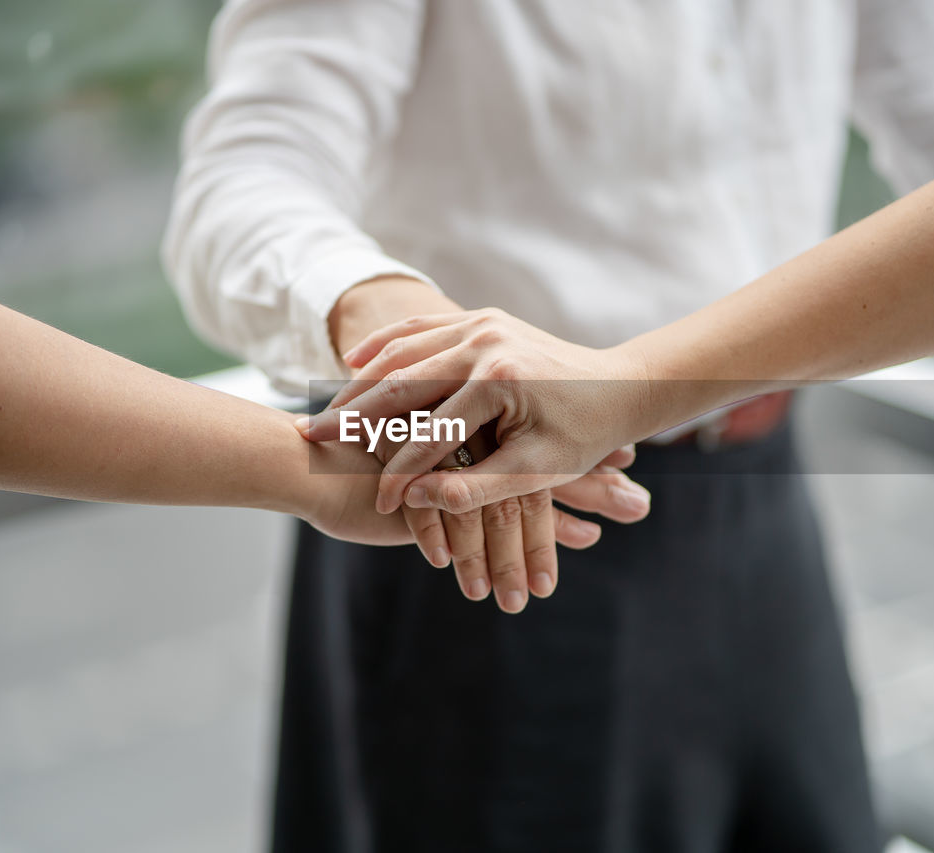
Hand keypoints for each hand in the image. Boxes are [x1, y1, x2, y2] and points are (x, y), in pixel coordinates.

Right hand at [326, 280, 648, 611]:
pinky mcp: (479, 317)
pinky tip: (355, 362)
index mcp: (500, 379)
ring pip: (402, 351)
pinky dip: (385, 345)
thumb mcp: (538, 470)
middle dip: (355, 414)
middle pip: (402, 382)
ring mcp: (480, 323)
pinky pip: (420, 328)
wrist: (622, 385)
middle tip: (312, 438)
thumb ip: (477, 487)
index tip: (375, 504)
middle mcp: (484, 341)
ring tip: (325, 410)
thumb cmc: (585, 435)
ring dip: (360, 380)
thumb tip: (417, 498)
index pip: (431, 433)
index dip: (400, 474)